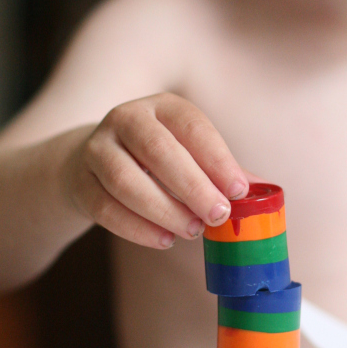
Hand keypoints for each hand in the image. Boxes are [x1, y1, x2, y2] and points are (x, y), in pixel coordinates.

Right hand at [62, 93, 248, 248]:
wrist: (95, 163)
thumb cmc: (161, 161)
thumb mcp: (192, 154)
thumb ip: (224, 172)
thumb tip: (266, 195)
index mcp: (164, 108)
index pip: (193, 127)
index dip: (218, 160)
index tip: (238, 191)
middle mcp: (127, 119)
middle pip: (158, 151)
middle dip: (193, 187)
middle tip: (218, 215)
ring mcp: (97, 148)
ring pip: (126, 180)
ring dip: (164, 210)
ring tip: (192, 231)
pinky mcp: (80, 181)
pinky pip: (105, 208)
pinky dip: (137, 228)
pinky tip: (165, 240)